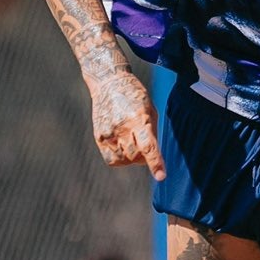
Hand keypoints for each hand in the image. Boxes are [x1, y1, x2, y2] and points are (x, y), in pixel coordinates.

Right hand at [88, 65, 165, 179]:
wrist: (109, 82)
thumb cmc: (135, 95)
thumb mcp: (150, 109)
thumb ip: (152, 132)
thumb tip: (154, 155)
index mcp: (137, 118)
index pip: (148, 147)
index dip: (155, 163)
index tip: (161, 176)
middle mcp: (121, 127)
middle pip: (136, 156)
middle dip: (144, 157)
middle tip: (144, 145)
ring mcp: (108, 133)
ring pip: (124, 160)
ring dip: (132, 158)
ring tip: (132, 142)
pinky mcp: (99, 136)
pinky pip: (111, 159)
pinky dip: (120, 159)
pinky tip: (122, 147)